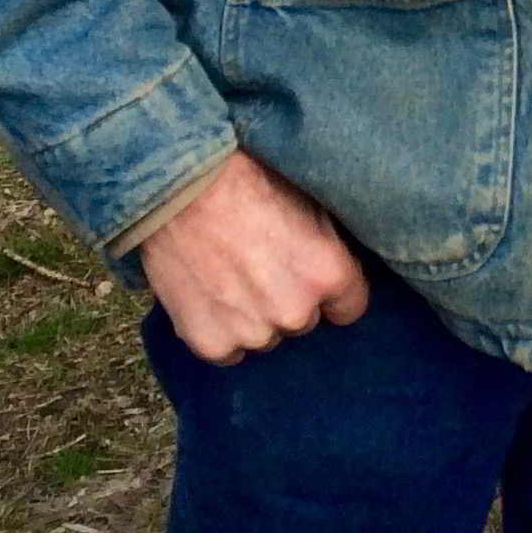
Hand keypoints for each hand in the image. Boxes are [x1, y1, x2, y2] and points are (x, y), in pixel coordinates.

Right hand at [139, 148, 369, 364]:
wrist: (182, 189)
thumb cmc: (248, 181)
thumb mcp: (309, 202)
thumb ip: (327, 247)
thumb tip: (337, 267)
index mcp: (327, 274)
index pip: (350, 307)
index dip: (334, 293)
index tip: (314, 280)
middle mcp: (294, 312)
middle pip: (302, 320)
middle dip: (289, 300)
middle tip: (263, 267)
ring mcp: (251, 333)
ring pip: (264, 336)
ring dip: (254, 317)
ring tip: (231, 277)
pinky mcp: (209, 344)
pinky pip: (228, 350)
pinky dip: (221, 331)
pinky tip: (210, 296)